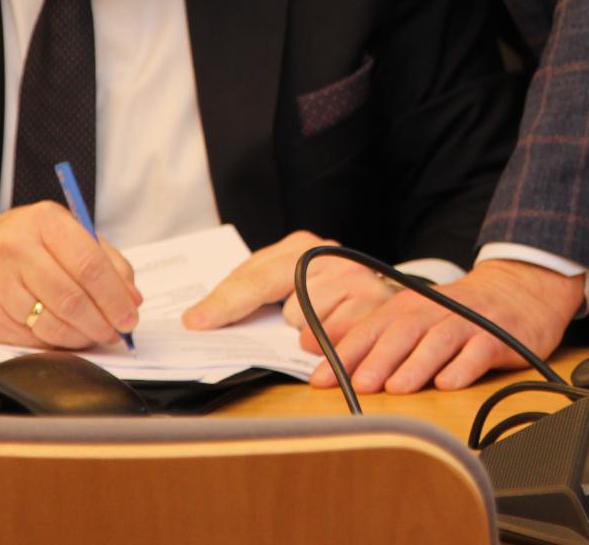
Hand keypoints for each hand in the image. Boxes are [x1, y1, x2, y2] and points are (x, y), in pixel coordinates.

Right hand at [0, 201, 140, 348]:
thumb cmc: (23, 244)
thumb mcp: (65, 233)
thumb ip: (106, 260)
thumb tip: (132, 298)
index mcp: (44, 221)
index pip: (90, 264)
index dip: (115, 296)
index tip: (131, 314)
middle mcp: (15, 250)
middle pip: (72, 299)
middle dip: (103, 322)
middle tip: (118, 332)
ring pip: (52, 324)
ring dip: (82, 337)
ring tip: (96, 335)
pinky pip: (32, 339)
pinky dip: (56, 343)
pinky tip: (66, 336)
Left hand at [182, 231, 395, 332]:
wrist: (393, 302)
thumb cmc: (328, 294)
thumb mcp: (287, 283)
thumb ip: (247, 292)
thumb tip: (195, 320)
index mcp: (302, 244)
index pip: (255, 274)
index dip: (224, 302)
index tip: (197, 324)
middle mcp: (331, 255)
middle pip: (284, 305)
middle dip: (282, 322)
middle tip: (284, 327)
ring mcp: (356, 278)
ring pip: (307, 322)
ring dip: (307, 333)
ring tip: (323, 324)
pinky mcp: (373, 305)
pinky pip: (333, 337)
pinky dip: (328, 344)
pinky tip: (335, 335)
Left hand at [301, 258, 583, 394]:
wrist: (521, 289)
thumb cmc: (458, 312)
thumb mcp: (413, 315)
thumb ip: (366, 332)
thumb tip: (309, 341)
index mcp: (410, 307)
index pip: (372, 328)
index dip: (345, 353)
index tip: (320, 379)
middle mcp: (436, 312)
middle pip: (404, 332)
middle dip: (379, 358)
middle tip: (360, 384)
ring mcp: (469, 323)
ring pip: (440, 341)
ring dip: (417, 364)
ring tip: (398, 388)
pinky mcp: (499, 337)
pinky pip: (480, 352)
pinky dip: (463, 367)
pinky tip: (448, 383)